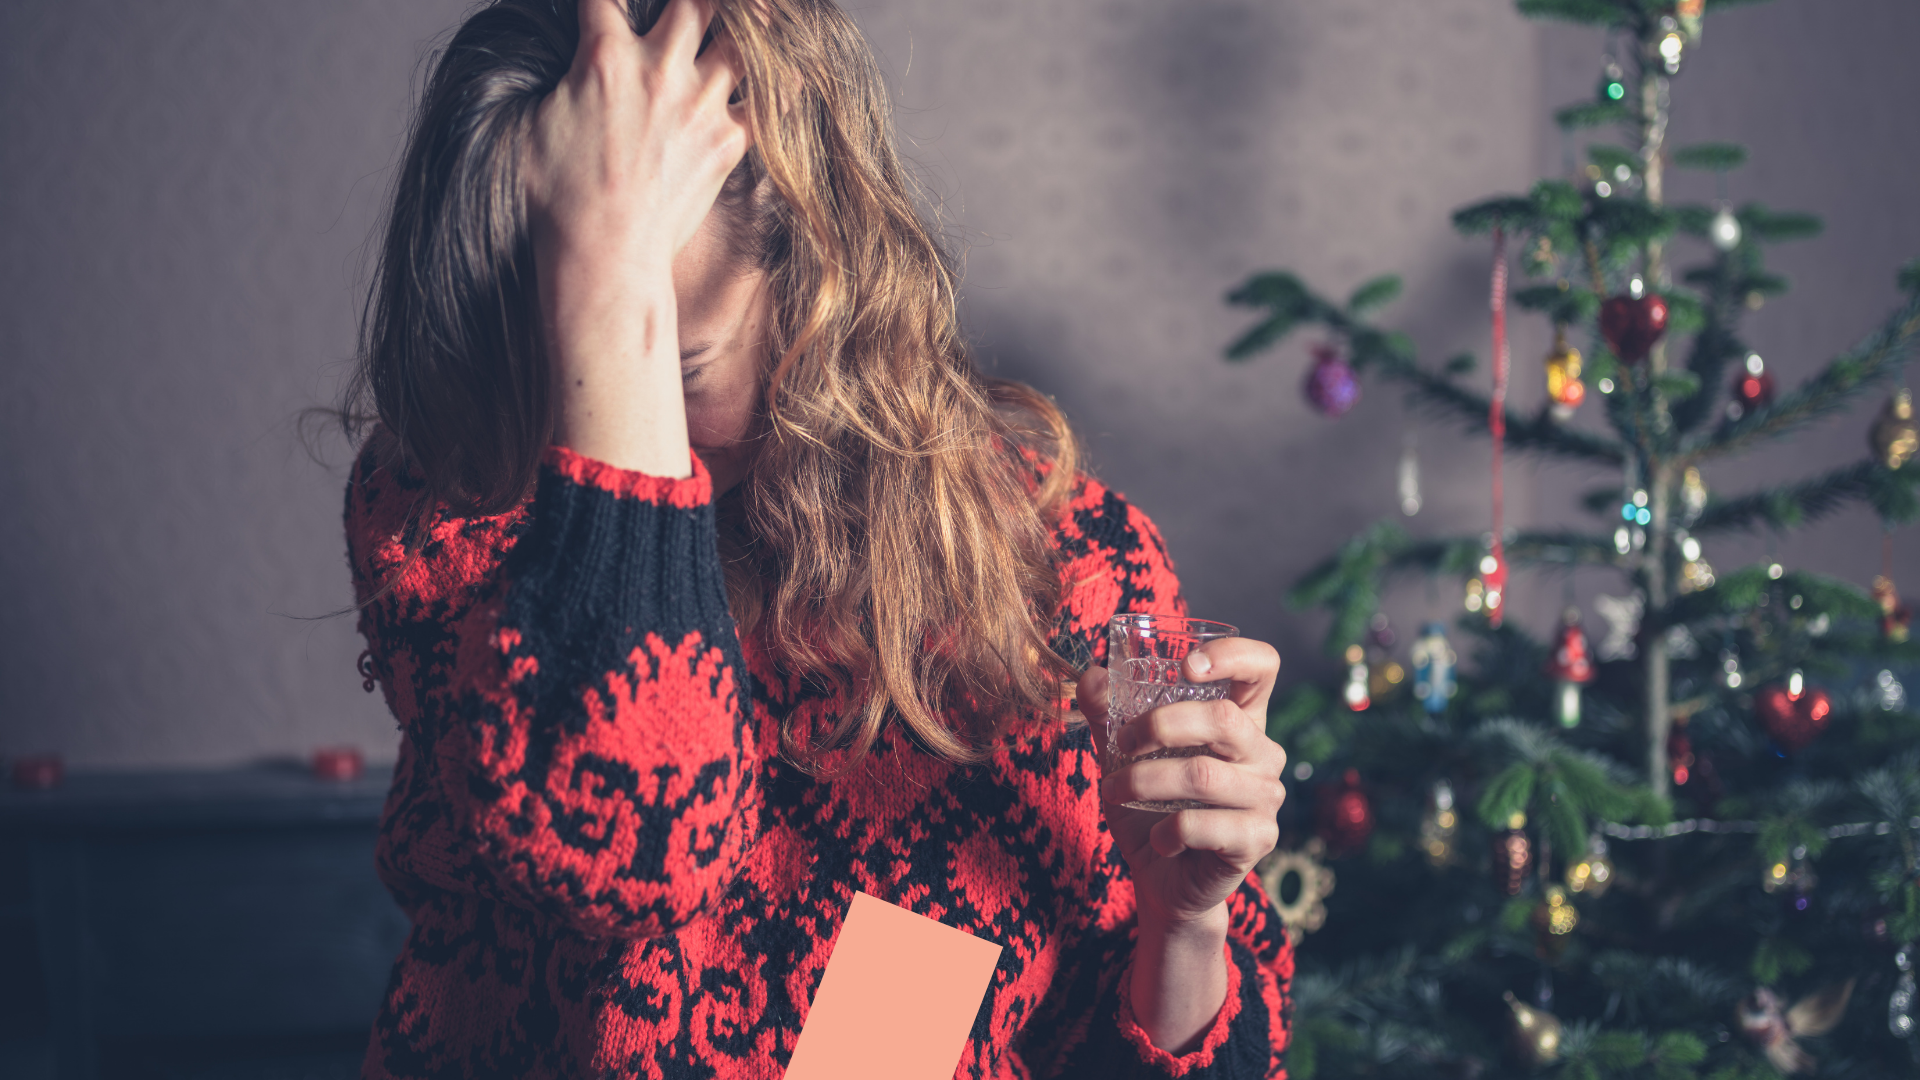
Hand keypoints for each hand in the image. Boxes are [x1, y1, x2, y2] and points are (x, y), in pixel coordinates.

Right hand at [526, 0, 750, 475]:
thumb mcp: (530, 124)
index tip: (609, 11)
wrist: (606, 255)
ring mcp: (701, 103)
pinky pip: (767, 103)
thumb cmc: (559, 199)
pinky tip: (783, 84)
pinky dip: (774, 92)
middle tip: (686, 16)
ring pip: (742, 41)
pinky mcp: (727, 140)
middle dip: (690, 4)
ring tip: (747, 31)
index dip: (607, 1)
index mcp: (605, 56)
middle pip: (694, 2)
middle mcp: (660, 69)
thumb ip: (556, 81)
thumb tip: (562, 70)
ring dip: (742, 34)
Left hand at [1078, 637, 1286, 930]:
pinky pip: (1204, 825)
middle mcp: (1262, 753)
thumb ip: (1109, 715)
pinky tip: (1158, 840)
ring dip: (1146, 782)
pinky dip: (1168, 830)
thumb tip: (1092, 677)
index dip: (1232, 655)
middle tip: (1123, 743)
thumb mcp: (1123, 757)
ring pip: (1204, 775)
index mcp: (1239, 719)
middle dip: (1161, 725)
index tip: (1185, 666)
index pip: (1261, 667)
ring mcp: (1265, 797)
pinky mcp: (1257, 839)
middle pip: (1224, 719)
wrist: (1162, 880)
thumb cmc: (1150, 810)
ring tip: (1116, 791)